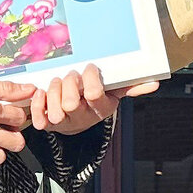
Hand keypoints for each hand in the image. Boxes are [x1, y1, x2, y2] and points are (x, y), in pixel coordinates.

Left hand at [30, 64, 159, 135]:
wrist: (77, 120)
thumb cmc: (94, 100)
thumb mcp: (113, 93)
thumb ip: (131, 87)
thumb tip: (155, 83)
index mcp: (100, 108)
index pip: (95, 94)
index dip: (90, 78)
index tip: (89, 67)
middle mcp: (81, 117)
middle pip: (70, 103)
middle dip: (69, 84)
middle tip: (71, 75)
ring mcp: (63, 122)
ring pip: (55, 110)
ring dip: (53, 91)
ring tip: (57, 82)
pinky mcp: (47, 124)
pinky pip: (39, 119)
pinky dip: (37, 104)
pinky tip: (41, 92)